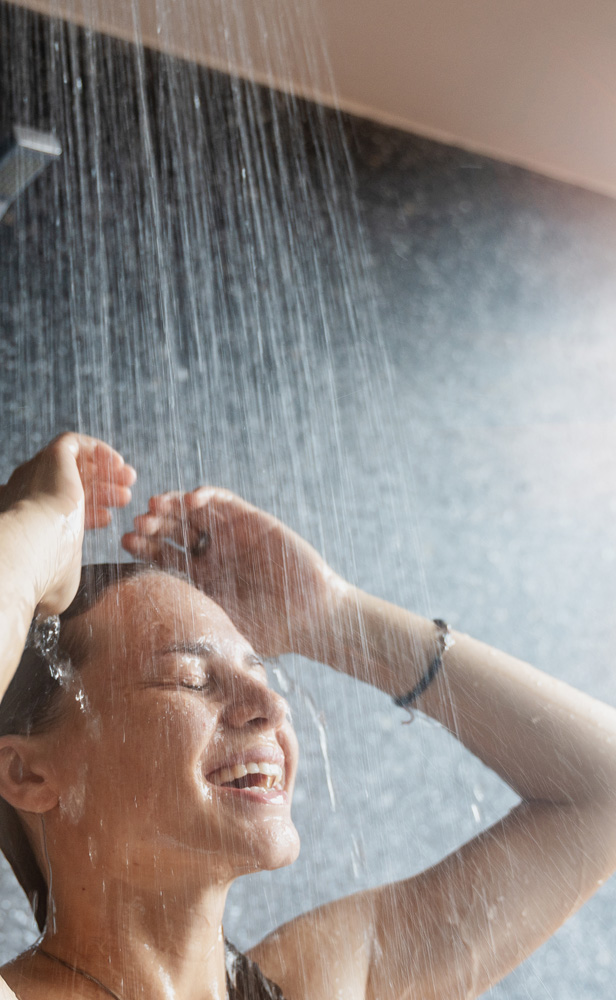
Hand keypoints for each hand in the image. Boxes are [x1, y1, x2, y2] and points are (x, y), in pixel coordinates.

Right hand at [0, 433, 135, 614]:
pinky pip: (74, 444)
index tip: (108, 520)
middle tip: (125, 498)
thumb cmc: (42, 574)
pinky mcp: (52, 457)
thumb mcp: (57, 582)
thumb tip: (56, 602)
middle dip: (100, 491)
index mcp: (23, 521)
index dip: (86, 513)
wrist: (29, 551)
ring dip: (104, 472)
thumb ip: (61, 580)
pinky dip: (99, 451)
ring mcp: (36, 473)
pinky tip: (119, 465)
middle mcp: (25, 494)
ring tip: (130, 482)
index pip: (57, 509)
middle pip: (67, 485)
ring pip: (73, 465)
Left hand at [122, 487, 344, 657]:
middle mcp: (211, 553)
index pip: (162, 555)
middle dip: (153, 524)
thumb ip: (190, 628)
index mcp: (199, 578)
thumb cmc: (269, 632)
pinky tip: (192, 500)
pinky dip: (207, 495)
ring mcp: (230, 535)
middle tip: (139, 523)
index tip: (126, 542)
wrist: (311, 618)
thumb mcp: (219, 631)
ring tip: (156, 506)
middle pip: (172, 529)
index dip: (143, 546)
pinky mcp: (252, 521)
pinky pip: (224, 501)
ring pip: (193, 511)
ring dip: (173, 504)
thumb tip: (143, 648)